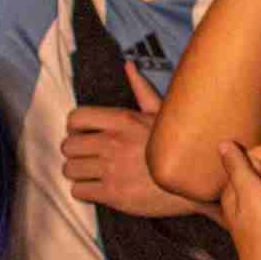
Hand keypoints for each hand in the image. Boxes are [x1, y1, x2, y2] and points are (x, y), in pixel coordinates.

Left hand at [63, 62, 198, 218]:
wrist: (192, 180)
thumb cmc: (175, 145)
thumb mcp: (161, 113)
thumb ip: (141, 89)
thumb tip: (128, 64)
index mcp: (123, 120)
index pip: (76, 118)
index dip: (74, 127)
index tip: (83, 133)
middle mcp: (114, 143)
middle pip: (67, 146)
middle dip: (74, 152)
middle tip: (87, 155)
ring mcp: (112, 170)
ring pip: (69, 170)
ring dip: (77, 172)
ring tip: (91, 172)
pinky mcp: (113, 195)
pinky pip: (78, 191)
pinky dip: (84, 190)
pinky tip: (97, 187)